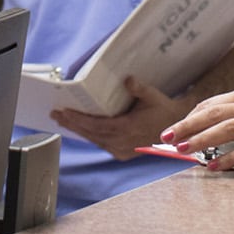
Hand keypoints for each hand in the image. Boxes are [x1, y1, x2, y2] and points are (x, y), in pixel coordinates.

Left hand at [51, 77, 194, 159]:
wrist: (176, 128)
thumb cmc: (163, 110)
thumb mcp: (153, 96)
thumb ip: (139, 89)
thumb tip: (128, 80)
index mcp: (128, 129)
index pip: (97, 125)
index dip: (79, 120)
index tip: (64, 112)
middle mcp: (122, 142)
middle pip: (91, 133)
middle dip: (72, 124)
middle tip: (56, 114)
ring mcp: (122, 149)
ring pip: (94, 140)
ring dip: (78, 130)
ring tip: (62, 120)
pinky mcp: (122, 153)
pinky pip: (101, 144)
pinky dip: (89, 136)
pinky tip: (78, 129)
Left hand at [160, 86, 233, 170]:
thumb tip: (209, 124)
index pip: (212, 104)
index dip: (190, 117)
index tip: (173, 129)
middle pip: (213, 113)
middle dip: (186, 126)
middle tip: (166, 137)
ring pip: (226, 129)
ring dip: (201, 140)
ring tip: (182, 150)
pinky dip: (228, 159)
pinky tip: (213, 167)